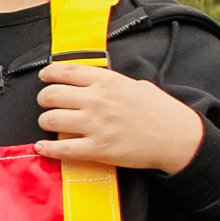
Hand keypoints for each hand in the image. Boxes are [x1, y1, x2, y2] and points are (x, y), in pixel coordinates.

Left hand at [33, 66, 204, 172]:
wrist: (176, 137)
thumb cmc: (161, 111)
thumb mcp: (137, 85)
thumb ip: (113, 83)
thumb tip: (95, 83)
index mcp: (108, 82)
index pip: (66, 71)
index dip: (49, 74)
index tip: (44, 77)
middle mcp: (97, 100)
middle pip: (52, 95)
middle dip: (44, 100)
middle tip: (47, 104)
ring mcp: (96, 125)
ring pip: (51, 120)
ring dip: (45, 122)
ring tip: (49, 124)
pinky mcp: (97, 149)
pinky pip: (62, 148)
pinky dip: (47, 149)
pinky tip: (42, 147)